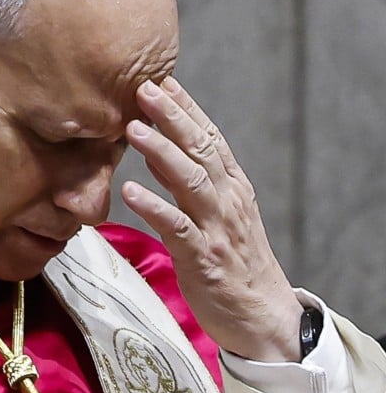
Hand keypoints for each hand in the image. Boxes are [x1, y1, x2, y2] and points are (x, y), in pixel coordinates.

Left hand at [122, 77, 302, 361]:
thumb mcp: (213, 212)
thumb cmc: (231, 260)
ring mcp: (216, 227)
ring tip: (133, 128)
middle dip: (172, 116)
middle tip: (143, 87)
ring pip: (190, 181)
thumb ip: (186, 180)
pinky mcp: (202, 257)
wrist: (262, 314)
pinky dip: (154, 207)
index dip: (186, 108)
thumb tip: (156, 145)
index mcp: (231, 186)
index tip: (160, 78)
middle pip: (200, 149)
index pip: (209, 137)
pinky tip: (131, 190)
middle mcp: (226, 200)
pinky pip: (177, 227)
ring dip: (161, 152)